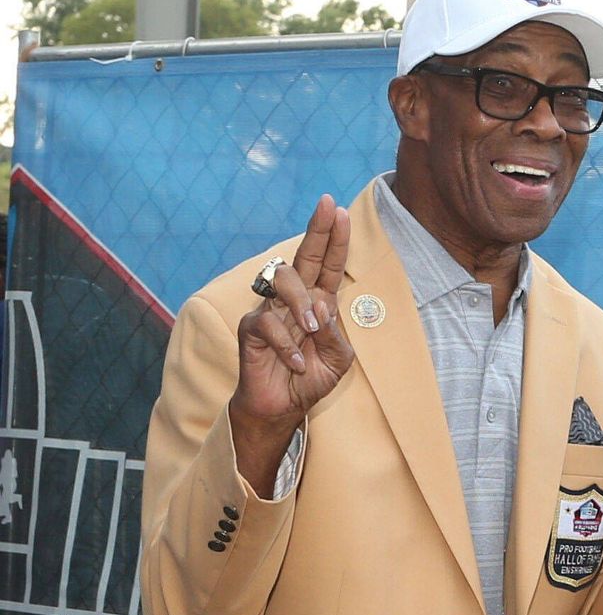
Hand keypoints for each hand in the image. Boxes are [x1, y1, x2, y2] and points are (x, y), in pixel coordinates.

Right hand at [230, 195, 354, 493]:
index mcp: (319, 304)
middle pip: (304, 256)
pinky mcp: (252, 328)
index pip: (328, 266)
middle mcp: (294, 300)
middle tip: (327, 206)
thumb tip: (322, 309)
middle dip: (317, 230)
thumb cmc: (310, 380)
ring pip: (284, 279)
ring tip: (312, 329)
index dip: (335, 239)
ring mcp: (272, 310)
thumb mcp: (338, 361)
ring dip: (302, 303)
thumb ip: (337, 334)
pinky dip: (287, 345)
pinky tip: (295, 363)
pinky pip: (268, 323)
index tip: (339, 210)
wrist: (282, 408)